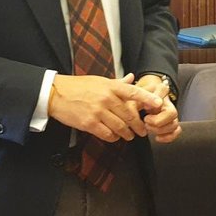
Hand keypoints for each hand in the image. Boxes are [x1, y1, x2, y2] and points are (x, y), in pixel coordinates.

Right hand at [48, 73, 163, 142]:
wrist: (56, 94)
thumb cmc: (78, 86)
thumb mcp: (99, 81)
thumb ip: (117, 83)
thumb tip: (131, 78)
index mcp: (110, 86)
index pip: (133, 92)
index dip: (148, 98)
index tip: (159, 104)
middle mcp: (106, 98)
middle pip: (129, 115)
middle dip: (138, 125)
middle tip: (142, 131)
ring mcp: (98, 112)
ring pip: (121, 127)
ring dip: (127, 134)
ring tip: (129, 136)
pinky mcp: (89, 123)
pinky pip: (108, 134)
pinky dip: (114, 137)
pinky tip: (114, 137)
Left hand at [136, 74, 181, 143]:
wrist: (139, 101)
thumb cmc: (136, 98)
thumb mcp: (132, 97)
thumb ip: (135, 101)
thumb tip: (143, 110)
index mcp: (159, 92)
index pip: (164, 90)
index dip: (156, 100)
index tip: (145, 107)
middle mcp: (168, 103)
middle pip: (172, 113)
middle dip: (158, 121)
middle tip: (146, 121)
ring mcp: (171, 114)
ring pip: (174, 124)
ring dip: (160, 130)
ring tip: (148, 127)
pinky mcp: (171, 123)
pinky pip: (176, 131)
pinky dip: (167, 137)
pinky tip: (157, 137)